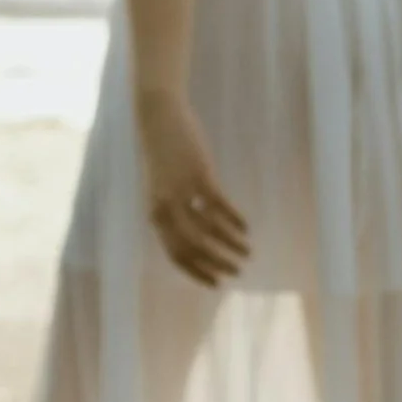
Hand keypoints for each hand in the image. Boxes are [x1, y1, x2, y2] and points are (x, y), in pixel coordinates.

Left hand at [137, 91, 250, 283]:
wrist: (158, 118)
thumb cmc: (161, 153)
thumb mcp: (160, 187)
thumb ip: (172, 211)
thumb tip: (192, 235)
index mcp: (155, 215)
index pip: (176, 255)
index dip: (197, 272)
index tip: (216, 283)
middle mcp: (166, 208)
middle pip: (194, 248)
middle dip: (217, 263)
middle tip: (237, 271)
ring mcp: (182, 192)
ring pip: (209, 230)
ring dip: (230, 244)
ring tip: (247, 251)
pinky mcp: (199, 175)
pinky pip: (220, 206)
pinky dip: (234, 220)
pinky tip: (246, 228)